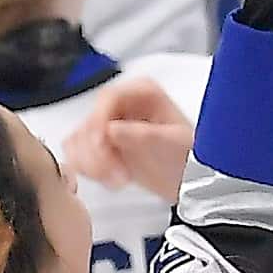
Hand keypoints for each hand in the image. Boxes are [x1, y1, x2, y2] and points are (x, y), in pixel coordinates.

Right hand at [64, 78, 194, 201]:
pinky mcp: (101, 146)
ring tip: (118, 178)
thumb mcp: (174, 144)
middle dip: (97, 151)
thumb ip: (144, 135)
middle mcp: (123, 105)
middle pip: (89, 121)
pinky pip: (78, 154)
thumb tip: (113, 129)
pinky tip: (110, 178)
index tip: (103, 145)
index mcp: (142, 93)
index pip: (107, 98)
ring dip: (92, 163)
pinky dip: (88, 169)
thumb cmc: (190, 156)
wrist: (193, 179)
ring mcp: (109, 125)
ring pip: (78, 139)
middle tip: (117, 172)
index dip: (99, 121)